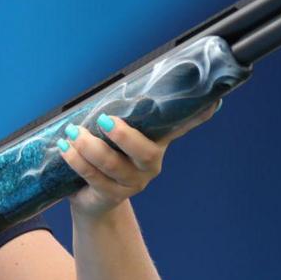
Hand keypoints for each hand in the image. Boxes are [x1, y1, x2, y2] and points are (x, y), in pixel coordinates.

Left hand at [61, 101, 219, 219]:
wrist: (93, 198)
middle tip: (103, 121)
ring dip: (89, 148)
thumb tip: (124, 81)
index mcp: (158, 141)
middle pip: (146, 153)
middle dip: (124, 136)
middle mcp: (151, 163)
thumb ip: (124, 112)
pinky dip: (77, 161)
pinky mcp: (112, 195)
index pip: (183, 125)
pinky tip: (65, 148)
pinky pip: (93, 177)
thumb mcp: (117, 133)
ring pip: (113, 165)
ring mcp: (133, 183)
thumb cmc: (106, 155)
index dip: (199, 115)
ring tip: (72, 133)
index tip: (214, 100)